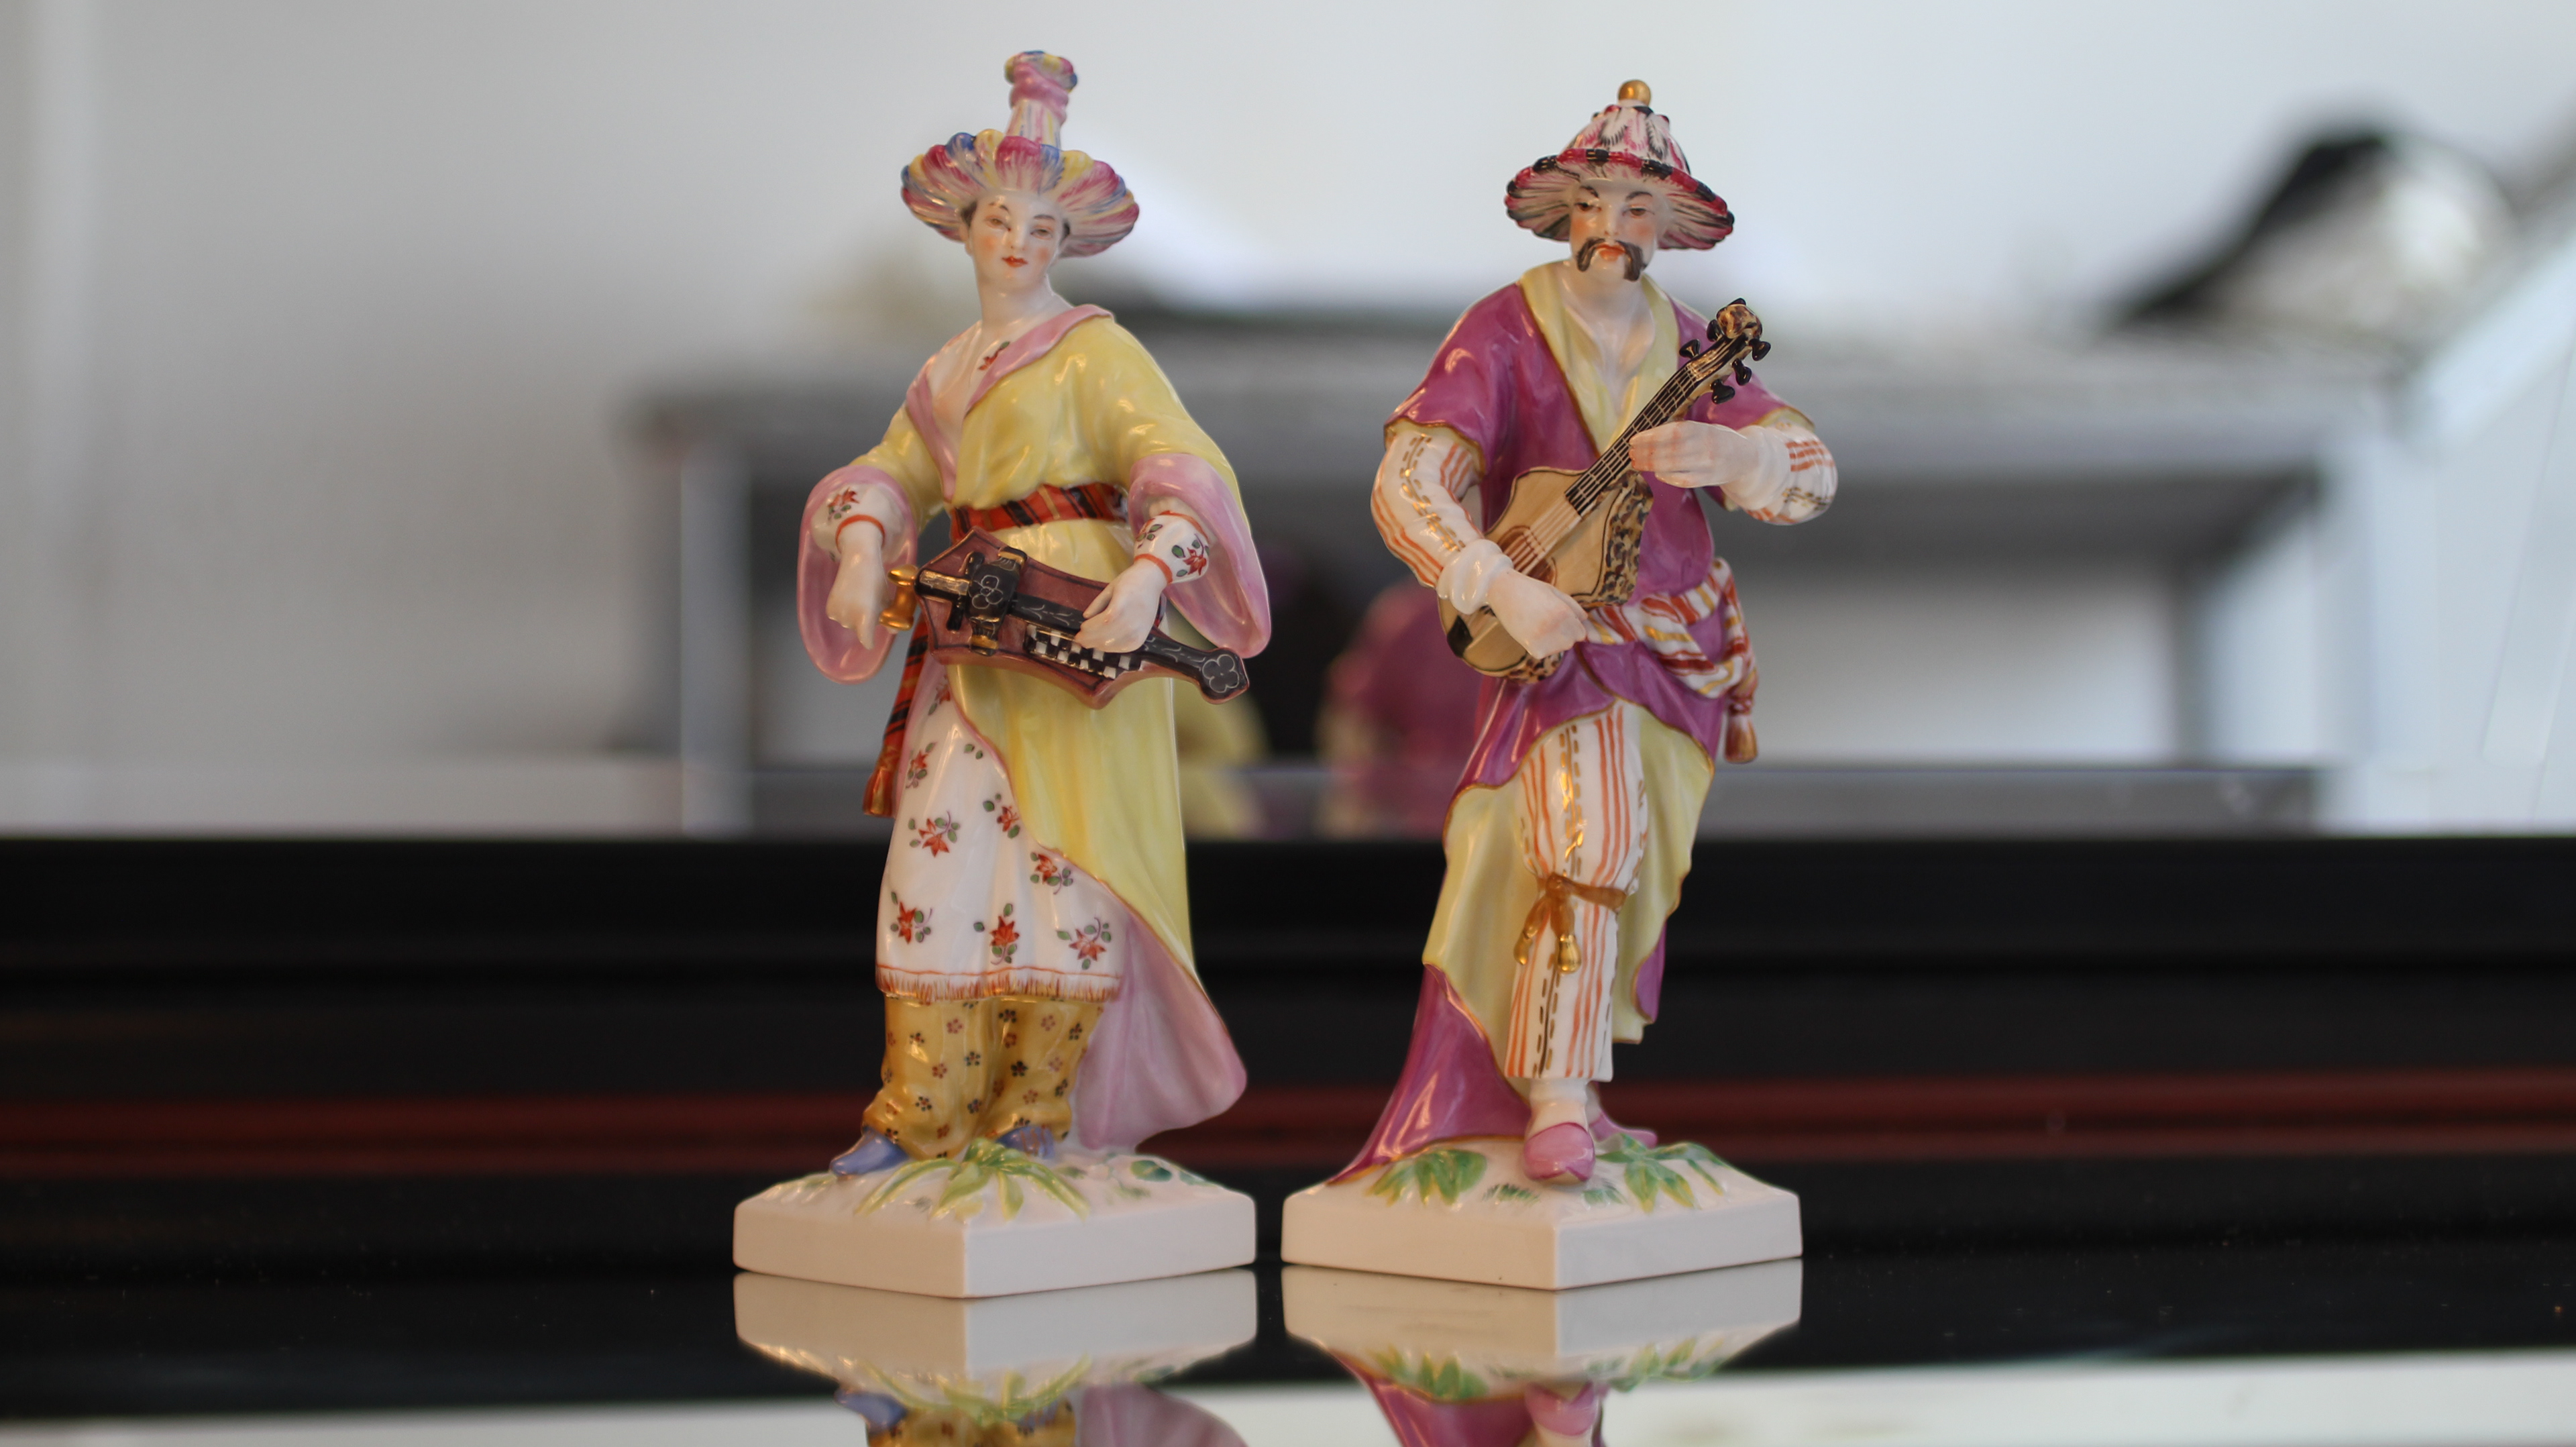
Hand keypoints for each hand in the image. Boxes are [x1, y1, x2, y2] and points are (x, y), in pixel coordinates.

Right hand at [824, 530, 886, 649]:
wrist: (857, 562)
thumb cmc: (876, 582)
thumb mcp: (886, 601)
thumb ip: (889, 619)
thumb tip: (893, 632)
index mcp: (865, 618)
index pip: (866, 641)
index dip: (870, 640)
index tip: (871, 638)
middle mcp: (849, 619)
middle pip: (859, 630)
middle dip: (864, 623)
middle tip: (868, 604)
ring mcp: (837, 614)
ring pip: (849, 623)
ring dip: (854, 616)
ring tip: (858, 598)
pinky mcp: (829, 609)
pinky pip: (838, 617)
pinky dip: (843, 611)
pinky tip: (848, 596)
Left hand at [1074, 559, 1168, 652]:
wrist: (1152, 581)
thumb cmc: (1130, 581)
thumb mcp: (1110, 588)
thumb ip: (1098, 603)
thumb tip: (1086, 617)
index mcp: (1124, 604)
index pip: (1105, 622)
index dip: (1090, 628)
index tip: (1080, 629)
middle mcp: (1133, 621)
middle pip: (1106, 636)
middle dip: (1089, 639)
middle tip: (1079, 639)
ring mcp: (1138, 632)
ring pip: (1112, 645)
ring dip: (1097, 645)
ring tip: (1088, 642)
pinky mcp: (1141, 639)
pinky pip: (1122, 648)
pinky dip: (1110, 648)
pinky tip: (1103, 643)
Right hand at [1486, 569, 1588, 660]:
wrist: (1502, 590)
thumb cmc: (1531, 589)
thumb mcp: (1556, 593)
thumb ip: (1574, 608)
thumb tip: (1587, 622)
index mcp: (1564, 612)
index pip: (1581, 633)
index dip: (1571, 627)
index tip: (1558, 619)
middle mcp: (1556, 626)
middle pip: (1570, 642)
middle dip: (1562, 634)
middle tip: (1545, 620)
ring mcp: (1543, 638)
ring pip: (1557, 648)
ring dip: (1551, 640)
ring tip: (1537, 624)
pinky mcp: (1531, 647)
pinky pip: (1543, 652)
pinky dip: (1538, 646)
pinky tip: (1530, 631)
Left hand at [1628, 419, 1763, 492]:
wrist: (1746, 457)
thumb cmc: (1718, 440)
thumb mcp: (1704, 428)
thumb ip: (1682, 431)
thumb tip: (1649, 436)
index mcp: (1704, 430)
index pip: (1673, 432)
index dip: (1651, 436)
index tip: (1634, 439)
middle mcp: (1706, 447)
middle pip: (1671, 450)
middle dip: (1647, 452)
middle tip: (1631, 452)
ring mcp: (1708, 464)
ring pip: (1675, 465)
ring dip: (1651, 464)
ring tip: (1637, 462)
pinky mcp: (1708, 479)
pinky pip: (1685, 480)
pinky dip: (1668, 477)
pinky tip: (1657, 473)